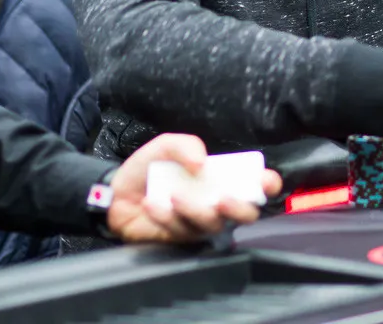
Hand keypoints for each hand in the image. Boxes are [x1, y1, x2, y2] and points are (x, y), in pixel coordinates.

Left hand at [108, 134, 282, 243]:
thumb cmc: (147, 168)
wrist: (114, 193)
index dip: (267, 185)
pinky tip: (153, 204)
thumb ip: (186, 145)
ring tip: (173, 196)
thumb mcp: (165, 145)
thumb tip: (202, 162)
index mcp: (222, 179)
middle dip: (240, 208)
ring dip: (195, 210)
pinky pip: (182, 231)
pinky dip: (167, 216)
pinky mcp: (180, 238)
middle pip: (247, 215)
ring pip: (213, 225)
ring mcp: (200, 223)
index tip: (264, 182)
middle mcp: (217, 202)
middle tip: (223, 198)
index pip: (257, 186)